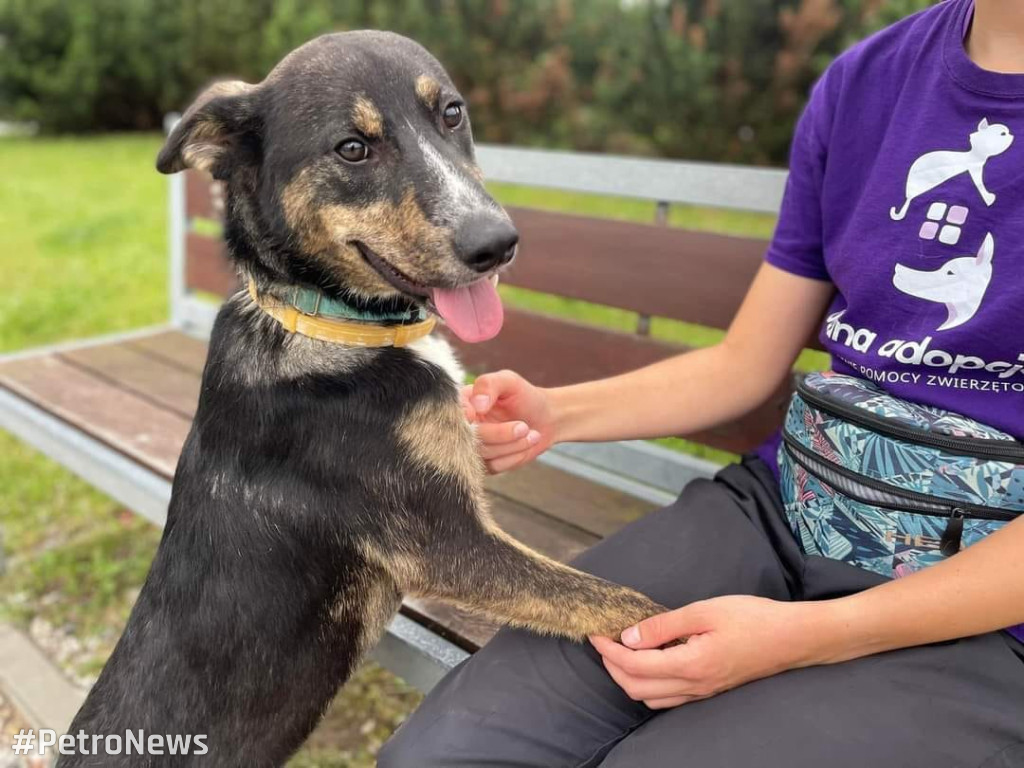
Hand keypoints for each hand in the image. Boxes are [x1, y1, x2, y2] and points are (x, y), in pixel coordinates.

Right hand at [461, 370, 556, 473]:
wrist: (546, 418)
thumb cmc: (525, 396)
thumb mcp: (509, 382)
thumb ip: (489, 384)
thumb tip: (477, 404)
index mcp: (463, 403)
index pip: (452, 414)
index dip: (466, 418)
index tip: (484, 414)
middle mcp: (464, 426)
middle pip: (468, 438)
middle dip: (499, 434)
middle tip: (523, 427)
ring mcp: (473, 447)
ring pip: (482, 454)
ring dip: (511, 445)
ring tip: (531, 433)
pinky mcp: (485, 464)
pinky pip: (493, 467)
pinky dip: (513, 457)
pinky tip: (526, 444)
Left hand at [590, 596, 832, 708]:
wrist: (793, 638)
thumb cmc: (753, 618)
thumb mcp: (705, 611)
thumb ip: (664, 625)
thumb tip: (629, 637)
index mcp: (691, 665)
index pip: (634, 666)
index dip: (608, 651)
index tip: (595, 633)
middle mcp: (694, 686)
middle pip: (636, 688)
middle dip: (612, 667)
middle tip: (603, 641)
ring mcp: (702, 692)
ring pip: (651, 698)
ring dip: (628, 677)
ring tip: (621, 650)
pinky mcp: (709, 690)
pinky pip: (668, 698)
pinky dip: (649, 683)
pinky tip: (650, 660)